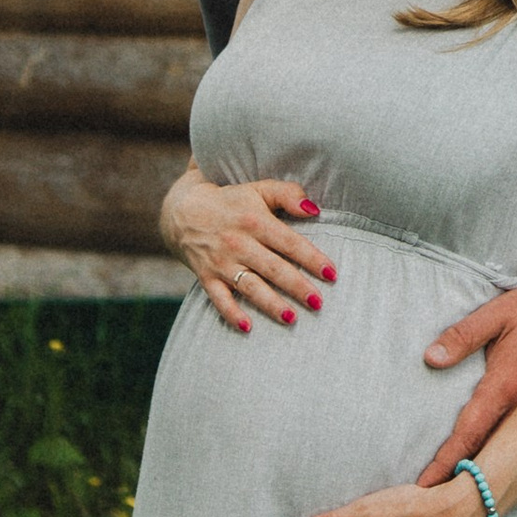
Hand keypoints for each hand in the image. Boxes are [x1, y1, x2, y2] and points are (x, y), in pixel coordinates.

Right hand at [159, 167, 334, 332]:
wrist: (184, 212)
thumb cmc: (232, 201)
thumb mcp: (259, 189)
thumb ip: (288, 194)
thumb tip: (314, 209)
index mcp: (255, 220)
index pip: (289, 242)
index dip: (311, 258)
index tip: (332, 273)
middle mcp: (239, 243)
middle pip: (273, 268)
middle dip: (296, 287)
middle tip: (318, 303)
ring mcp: (221, 262)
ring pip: (250, 286)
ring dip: (270, 304)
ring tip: (291, 319)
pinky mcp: (206, 277)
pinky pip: (219, 299)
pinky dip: (231, 314)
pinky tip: (248, 327)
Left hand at [412, 249, 516, 483]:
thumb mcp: (497, 313)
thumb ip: (463, 335)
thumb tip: (431, 358)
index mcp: (505, 385)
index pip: (470, 433)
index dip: (447, 462)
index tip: (426, 486)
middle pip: (488, 453)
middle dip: (462, 480)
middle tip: (434, 506)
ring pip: (507, 451)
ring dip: (485, 472)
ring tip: (459, 498)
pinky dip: (506, 458)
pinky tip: (494, 469)